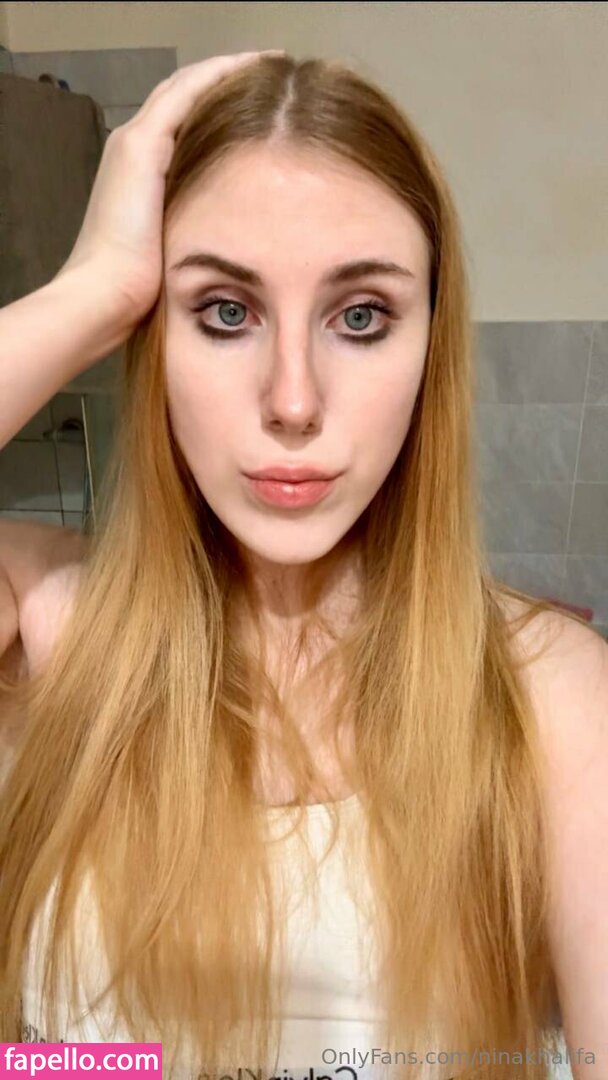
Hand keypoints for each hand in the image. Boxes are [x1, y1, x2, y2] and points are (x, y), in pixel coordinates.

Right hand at [57, 50, 284, 336]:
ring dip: (228, 70)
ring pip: (186, 88)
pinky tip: (253, 68)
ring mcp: (135, 143)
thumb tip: (242, 243)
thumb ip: (199, 232)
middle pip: (184, 98)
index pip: (183, 123)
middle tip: (271, 72)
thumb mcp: (176, 251)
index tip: (262, 107)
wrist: (105, 295)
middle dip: (226, 82)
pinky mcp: (141, 146)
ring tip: (269, 63)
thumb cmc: (141, 291)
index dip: (219, 107)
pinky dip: (218, 76)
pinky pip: (186, 94)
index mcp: (139, 172)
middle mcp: (134, 148)